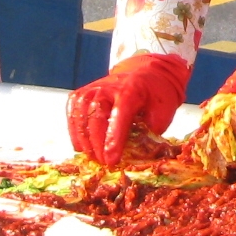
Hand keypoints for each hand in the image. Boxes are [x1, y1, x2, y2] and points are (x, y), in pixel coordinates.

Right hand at [67, 53, 189, 166]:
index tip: (111, 161)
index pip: (119, 116)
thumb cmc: (154, 95)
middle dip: (97, 144)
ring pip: (80, 115)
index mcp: (131, 91)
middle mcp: (108, 87)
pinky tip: (81, 144)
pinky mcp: (83, 93)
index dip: (113, 141)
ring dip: (84, 139)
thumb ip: (150, 132)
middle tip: (103, 162)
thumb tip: (136, 154)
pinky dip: (74, 130)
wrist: (145, 73)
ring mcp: (92, 88)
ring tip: (92, 156)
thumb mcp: (163, 112)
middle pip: (96, 116)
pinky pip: (73, 112)